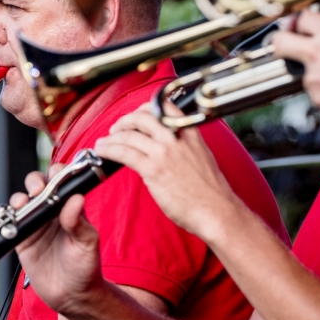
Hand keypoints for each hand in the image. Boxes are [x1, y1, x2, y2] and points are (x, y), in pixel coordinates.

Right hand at [11, 165, 106, 315]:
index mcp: (70, 208)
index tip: (56, 176)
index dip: (57, 174)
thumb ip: (79, 222)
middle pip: (38, 185)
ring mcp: (35, 224)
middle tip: (36, 190)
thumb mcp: (87, 244)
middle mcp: (51, 212)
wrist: (72, 297)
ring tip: (22, 204)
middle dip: (34, 182)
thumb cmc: (85, 268)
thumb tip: (77, 198)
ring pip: (22, 201)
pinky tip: (8, 218)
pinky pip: (9, 222)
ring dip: (20, 197)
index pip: (62, 181)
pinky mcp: (21, 239)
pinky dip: (5, 217)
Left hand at [94, 104, 238, 240]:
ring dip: (112, 136)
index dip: (146, 108)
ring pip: (130, 134)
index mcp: (190, 134)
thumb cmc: (211, 192)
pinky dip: (109, 149)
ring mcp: (164, 153)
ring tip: (104, 142)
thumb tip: (171, 149)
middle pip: (142, 117)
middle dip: (125, 120)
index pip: (166, 107)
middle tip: (117, 128)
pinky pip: (124, 152)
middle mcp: (176, 139)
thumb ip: (187, 147)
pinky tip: (103, 151)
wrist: (217, 211)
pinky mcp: (153, 169)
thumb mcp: (203, 158)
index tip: (137, 114)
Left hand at [271, 0, 319, 118]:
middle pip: (280, 42)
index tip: (307, 23)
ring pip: (300, 70)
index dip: (304, 20)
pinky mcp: (318, 97)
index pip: (302, 18)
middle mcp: (315, 52)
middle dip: (281, 40)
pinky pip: (315, 91)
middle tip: (289, 41)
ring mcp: (314, 76)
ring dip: (312, 69)